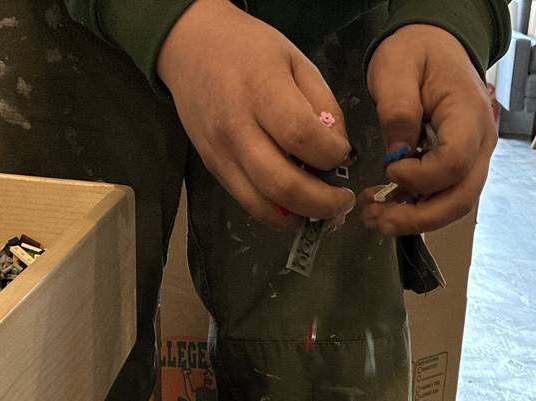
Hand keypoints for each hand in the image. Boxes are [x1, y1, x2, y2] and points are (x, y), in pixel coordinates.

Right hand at [159, 0, 354, 227]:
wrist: (191, 47)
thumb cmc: (250, 50)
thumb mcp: (297, 62)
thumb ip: (324, 105)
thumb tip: (339, 153)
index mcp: (262, 91)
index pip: (302, 137)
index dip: (331, 154)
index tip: (343, 153)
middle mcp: (237, 128)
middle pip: (283, 184)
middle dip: (323, 203)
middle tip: (344, 200)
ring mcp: (221, 153)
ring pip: (264, 205)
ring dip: (302, 218)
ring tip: (325, 212)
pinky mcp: (214, 168)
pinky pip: (249, 204)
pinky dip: (278, 215)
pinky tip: (298, 208)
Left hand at [359, 25, 497, 235]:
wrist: (437, 45)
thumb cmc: (418, 51)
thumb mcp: (396, 68)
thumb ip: (397, 110)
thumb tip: (396, 156)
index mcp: (470, 115)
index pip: (455, 163)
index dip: (421, 177)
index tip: (389, 169)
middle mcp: (481, 142)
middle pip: (462, 197)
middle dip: (419, 217)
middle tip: (378, 219)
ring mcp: (474, 157)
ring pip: (455, 204)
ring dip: (416, 219)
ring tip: (375, 217)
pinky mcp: (460, 166)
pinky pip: (445, 196)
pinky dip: (416, 208)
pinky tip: (385, 206)